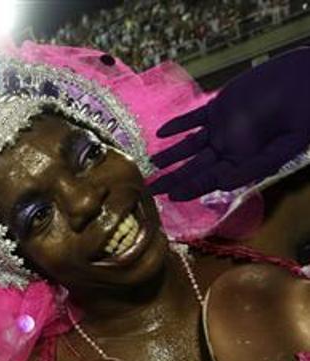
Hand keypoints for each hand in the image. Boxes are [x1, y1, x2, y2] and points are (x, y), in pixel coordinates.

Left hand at [150, 48, 309, 200]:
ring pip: (189, 145)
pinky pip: (194, 117)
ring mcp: (221, 128)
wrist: (309, 81)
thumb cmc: (305, 117)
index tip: (171, 196)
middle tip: (150, 188)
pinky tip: (162, 132)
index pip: (209, 181)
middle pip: (193, 168)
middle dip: (172, 178)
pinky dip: (179, 124)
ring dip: (171, 154)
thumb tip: (221, 185)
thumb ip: (254, 166)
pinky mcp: (219, 106)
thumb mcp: (284, 147)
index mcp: (241, 164)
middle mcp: (227, 150)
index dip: (190, 189)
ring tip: (152, 163)